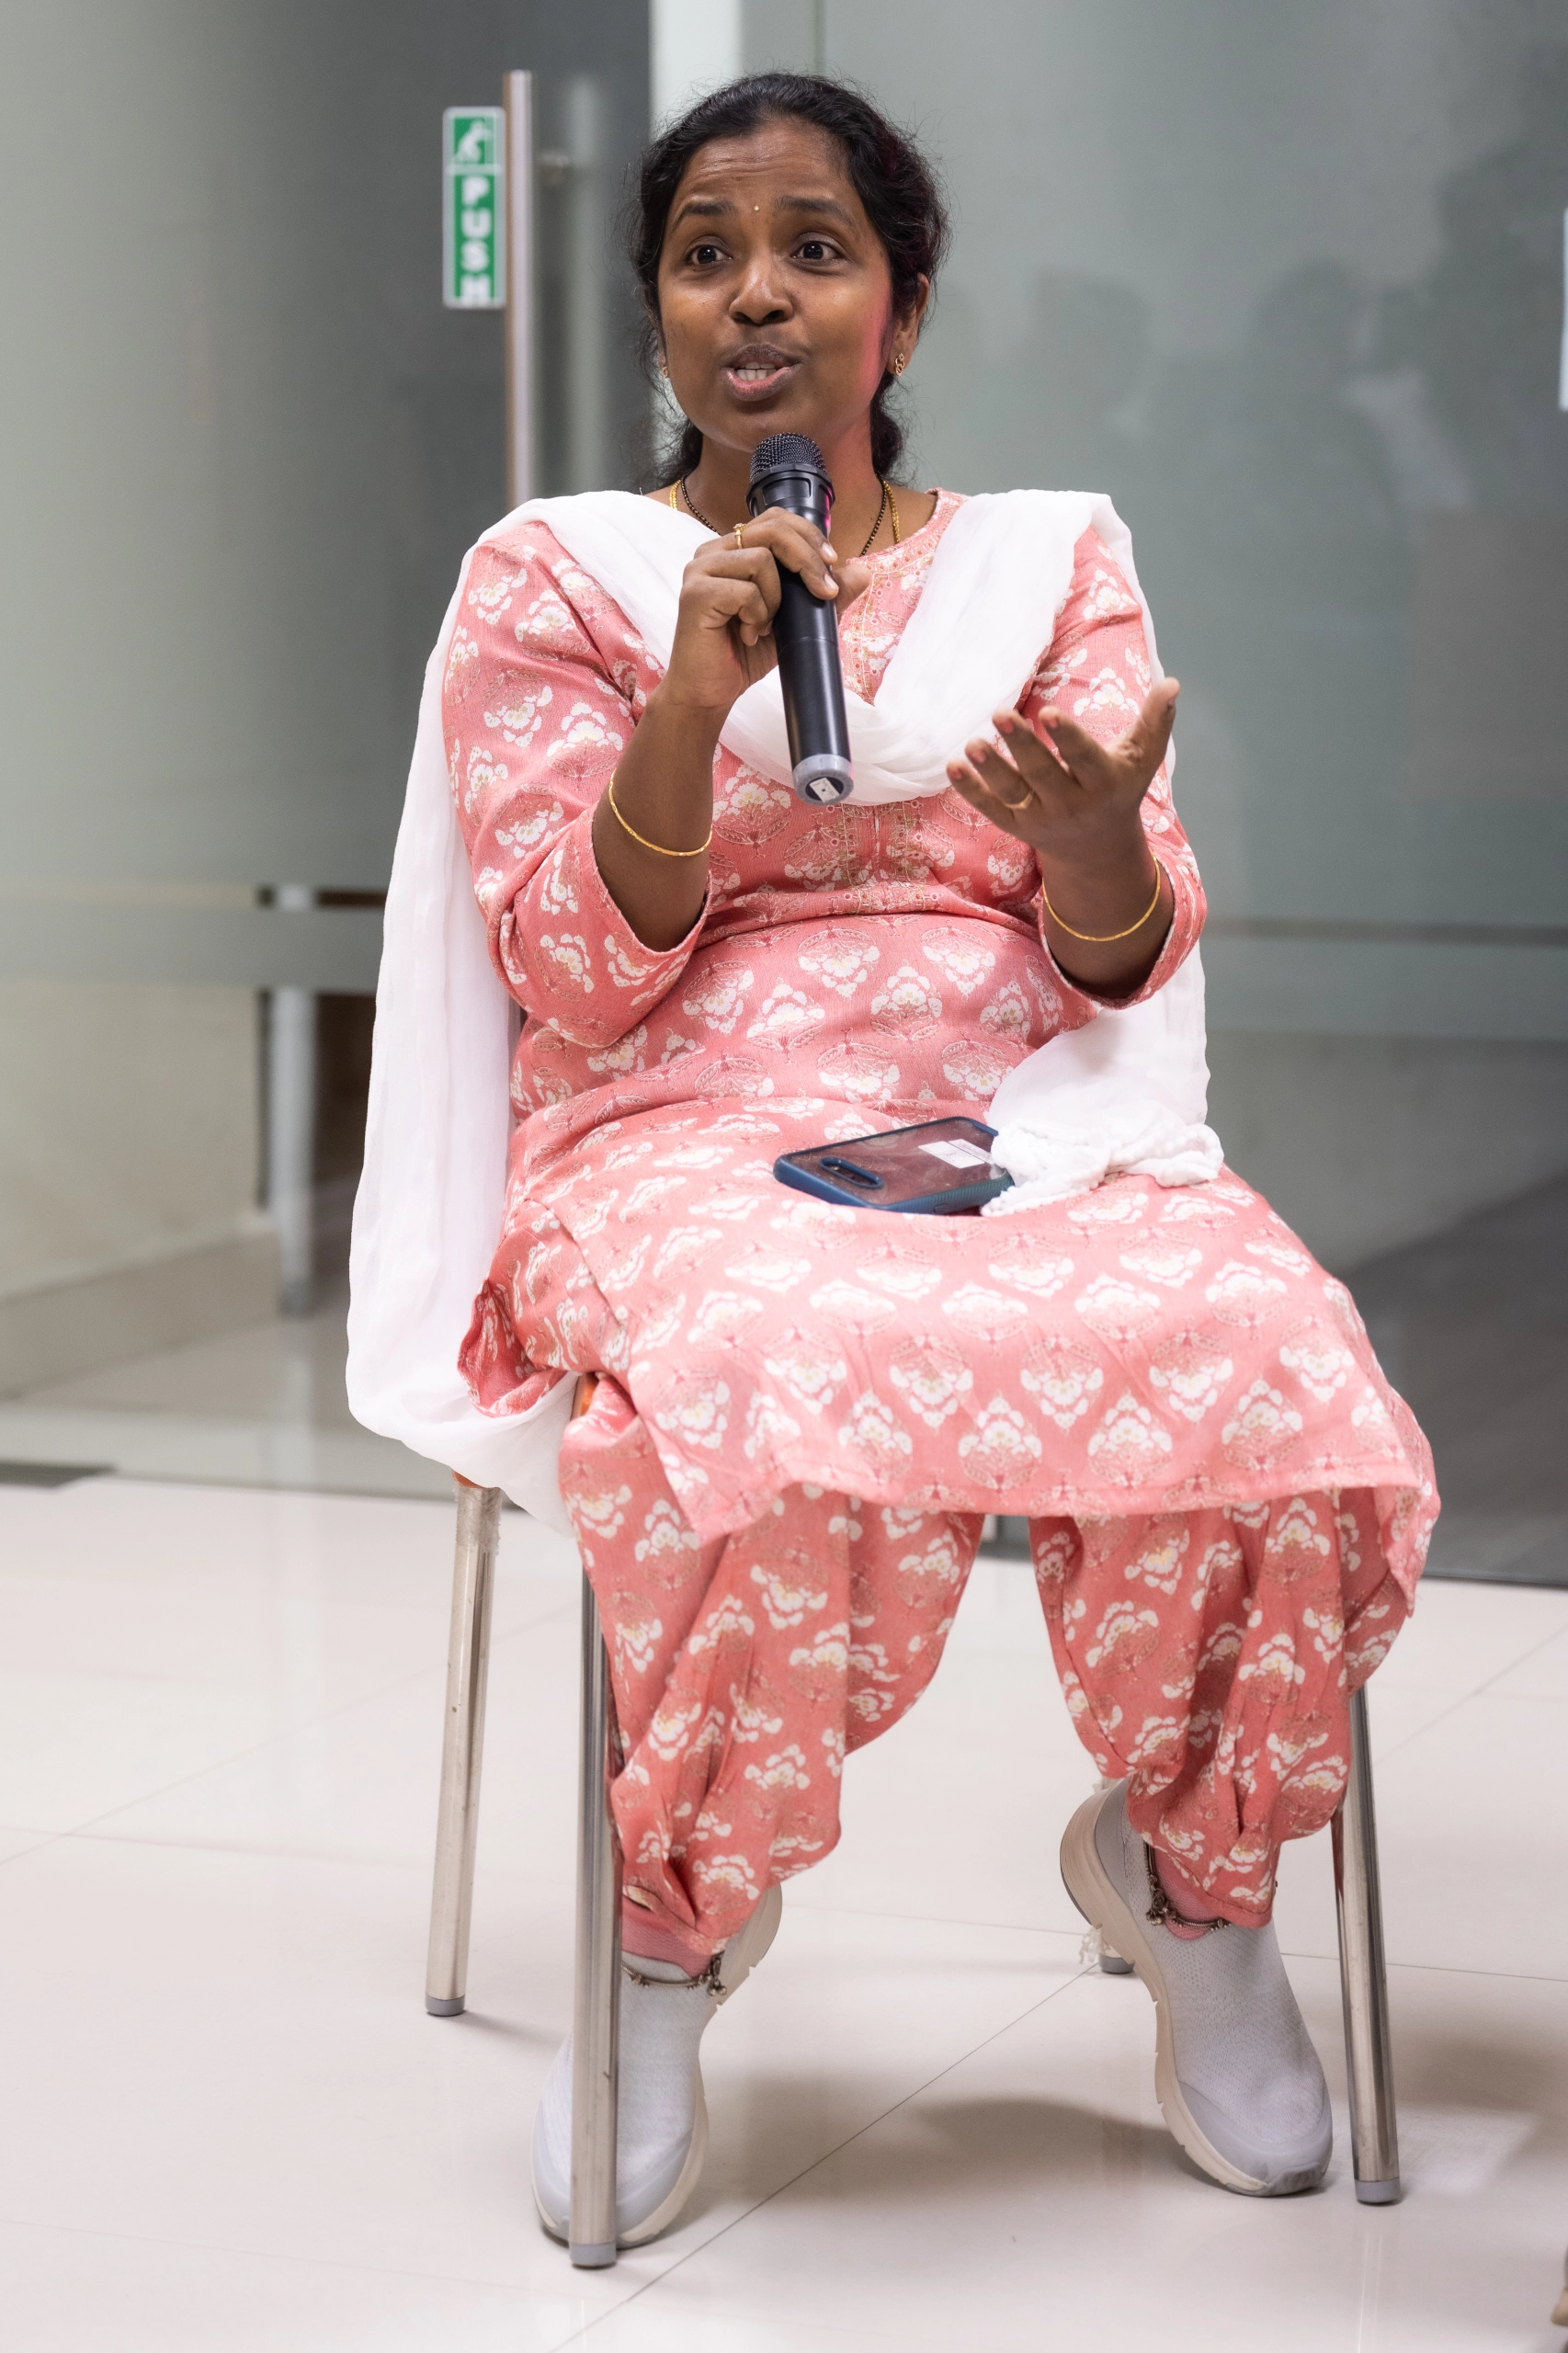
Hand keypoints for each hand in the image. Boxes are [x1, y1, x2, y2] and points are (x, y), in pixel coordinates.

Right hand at [659, 505, 870, 719]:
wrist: (711, 692)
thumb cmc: (745, 654)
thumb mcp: (794, 622)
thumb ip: (823, 595)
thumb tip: (862, 572)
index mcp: (733, 550)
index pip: (775, 519)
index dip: (808, 535)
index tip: (831, 562)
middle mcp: (713, 552)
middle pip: (772, 529)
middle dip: (807, 559)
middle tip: (824, 593)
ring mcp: (701, 570)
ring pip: (761, 560)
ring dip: (775, 599)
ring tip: (764, 626)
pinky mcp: (696, 594)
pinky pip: (745, 591)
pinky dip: (757, 617)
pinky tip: (749, 635)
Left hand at [946, 677, 1179, 867]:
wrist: (1097, 849)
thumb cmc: (1119, 788)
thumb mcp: (1142, 759)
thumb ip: (1156, 721)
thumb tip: (1172, 682)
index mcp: (1103, 783)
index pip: (1084, 759)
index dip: (1067, 738)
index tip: (1049, 711)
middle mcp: (1071, 804)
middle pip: (1043, 774)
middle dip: (1021, 745)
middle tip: (999, 712)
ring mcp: (1041, 818)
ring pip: (1013, 793)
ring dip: (990, 768)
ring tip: (971, 743)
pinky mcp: (1017, 825)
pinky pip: (991, 808)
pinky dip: (971, 790)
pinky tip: (953, 765)